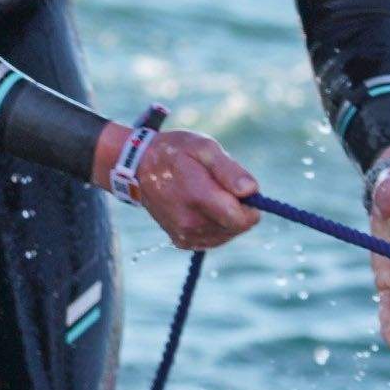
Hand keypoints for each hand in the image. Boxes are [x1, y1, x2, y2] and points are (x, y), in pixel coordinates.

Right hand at [98, 124, 259, 252]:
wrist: (137, 167)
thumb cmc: (175, 153)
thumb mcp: (203, 148)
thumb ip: (229, 169)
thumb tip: (252, 191)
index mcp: (198, 197)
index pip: (242, 219)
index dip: (250, 205)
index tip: (241, 189)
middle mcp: (190, 222)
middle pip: (237, 227)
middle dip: (238, 208)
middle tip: (220, 186)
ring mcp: (184, 234)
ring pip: (227, 234)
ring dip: (227, 217)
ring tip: (207, 194)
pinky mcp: (181, 241)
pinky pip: (214, 239)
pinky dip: (215, 225)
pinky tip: (202, 207)